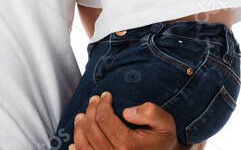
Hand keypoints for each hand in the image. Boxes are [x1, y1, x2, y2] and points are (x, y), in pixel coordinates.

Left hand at [70, 93, 190, 149]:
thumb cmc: (162, 140)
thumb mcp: (165, 123)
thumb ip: (150, 113)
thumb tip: (127, 112)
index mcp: (128, 145)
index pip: (104, 118)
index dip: (102, 103)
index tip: (105, 95)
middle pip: (92, 129)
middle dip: (90, 110)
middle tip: (93, 100)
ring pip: (83, 144)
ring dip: (80, 127)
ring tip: (82, 115)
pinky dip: (77, 148)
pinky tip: (75, 140)